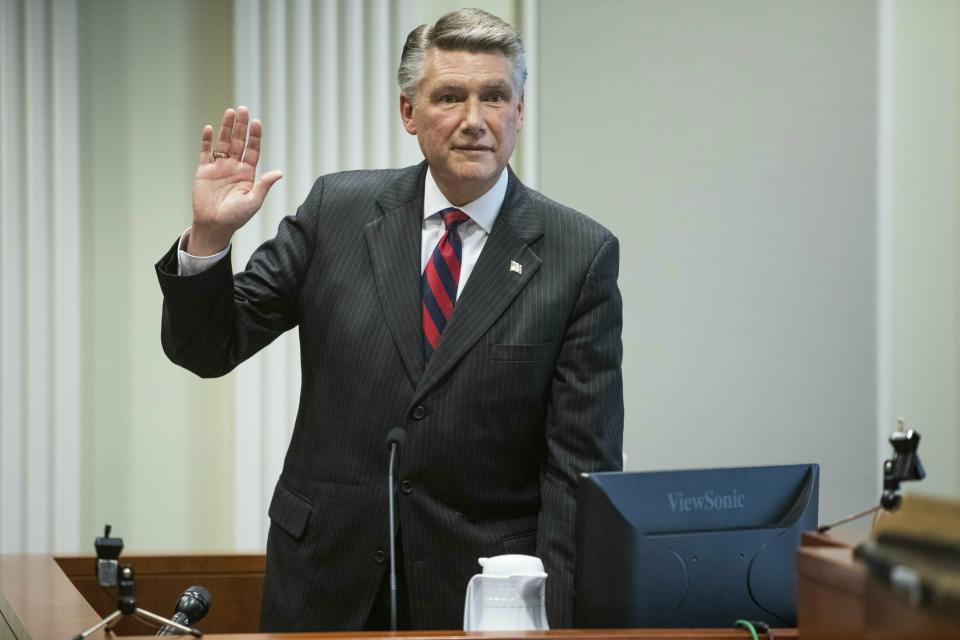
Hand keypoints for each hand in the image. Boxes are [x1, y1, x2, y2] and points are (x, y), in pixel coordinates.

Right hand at [189, 106, 282, 255]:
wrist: (214, 226)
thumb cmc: (236, 217)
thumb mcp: (253, 202)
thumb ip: (264, 185)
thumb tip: (279, 172)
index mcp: (248, 173)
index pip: (253, 150)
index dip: (255, 137)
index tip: (256, 123)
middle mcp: (234, 167)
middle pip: (238, 142)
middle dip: (241, 126)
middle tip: (243, 109)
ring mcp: (219, 167)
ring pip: (223, 143)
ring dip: (226, 128)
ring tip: (230, 112)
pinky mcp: (204, 170)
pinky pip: (205, 152)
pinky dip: (207, 140)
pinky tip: (210, 129)